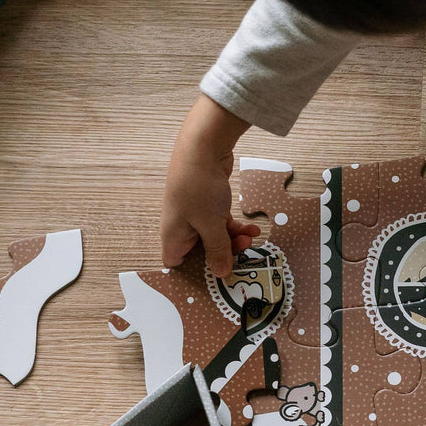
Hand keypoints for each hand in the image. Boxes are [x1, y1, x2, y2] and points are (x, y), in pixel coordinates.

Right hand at [161, 95, 258, 277]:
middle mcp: (181, 227)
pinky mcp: (207, 203)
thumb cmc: (200, 187)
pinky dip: (234, 226)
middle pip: (201, 253)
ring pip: (214, 237)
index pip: (176, 264)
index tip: (215, 278)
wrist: (204, 146)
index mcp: (174, 236)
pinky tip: (251, 227)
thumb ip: (217, 251)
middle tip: (243, 253)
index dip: (193, 274)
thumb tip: (220, 274)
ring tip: (252, 238)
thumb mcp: (211, 225)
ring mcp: (194, 214)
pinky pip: (220, 223)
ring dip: (233, 240)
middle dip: (223, 254)